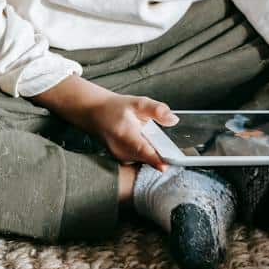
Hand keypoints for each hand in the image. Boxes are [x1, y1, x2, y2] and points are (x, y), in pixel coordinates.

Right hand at [36, 76, 177, 169]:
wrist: (95, 113)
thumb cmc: (115, 108)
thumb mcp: (138, 102)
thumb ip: (157, 110)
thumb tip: (173, 119)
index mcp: (125, 135)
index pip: (142, 151)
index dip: (154, 160)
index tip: (165, 166)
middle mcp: (121, 150)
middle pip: (148, 158)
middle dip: (161, 153)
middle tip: (168, 143)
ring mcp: (121, 157)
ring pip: (146, 160)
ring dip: (154, 152)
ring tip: (149, 136)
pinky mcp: (123, 160)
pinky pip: (141, 159)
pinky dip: (147, 153)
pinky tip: (145, 140)